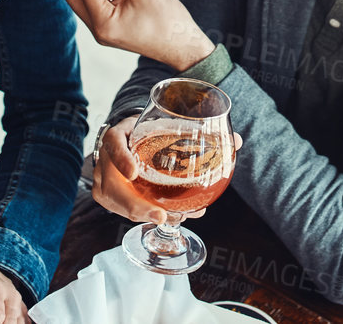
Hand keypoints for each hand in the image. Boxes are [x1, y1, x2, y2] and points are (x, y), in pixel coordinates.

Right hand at [92, 118, 242, 225]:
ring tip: (175, 219)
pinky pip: (124, 212)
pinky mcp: (111, 199)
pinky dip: (147, 217)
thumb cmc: (148, 131)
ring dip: (145, 216)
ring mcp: (105, 182)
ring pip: (118, 206)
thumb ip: (198, 131)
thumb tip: (237, 140)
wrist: (128, 138)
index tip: (133, 173)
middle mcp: (105, 161)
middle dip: (135, 206)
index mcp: (116, 136)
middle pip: (112, 188)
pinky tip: (173, 218)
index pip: (113, 145)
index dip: (121, 159)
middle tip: (162, 216)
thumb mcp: (164, 124)